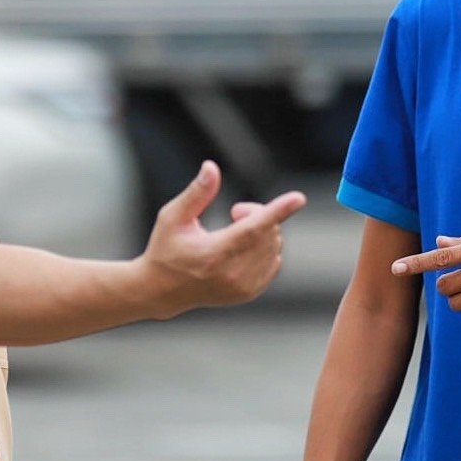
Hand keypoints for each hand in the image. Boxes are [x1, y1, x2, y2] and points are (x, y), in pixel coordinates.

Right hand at [141, 161, 306, 315]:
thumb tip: (212, 167)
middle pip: (267, 233)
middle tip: (235, 212)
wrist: (162, 291)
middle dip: (258, 214)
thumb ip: (196, 193)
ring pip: (274, 246)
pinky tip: (244, 246)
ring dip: (263, 230)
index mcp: (213, 254)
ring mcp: (243, 287)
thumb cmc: (165, 249)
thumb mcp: (173, 217)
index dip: (277, 211)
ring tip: (235, 230)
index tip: (299, 198)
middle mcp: (232, 274)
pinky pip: (274, 261)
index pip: (252, 229)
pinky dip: (266, 248)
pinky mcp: (248, 293)